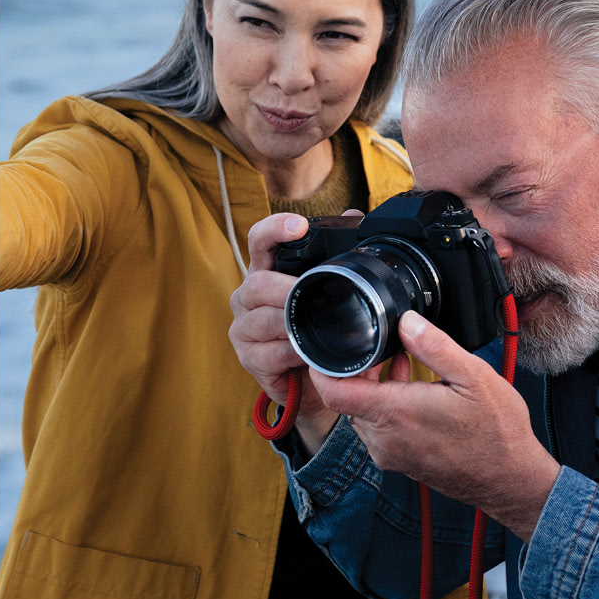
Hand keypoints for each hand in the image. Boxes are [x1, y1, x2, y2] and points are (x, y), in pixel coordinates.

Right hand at [230, 212, 381, 446]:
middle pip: (257, 283)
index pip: (259, 241)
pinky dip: (291, 354)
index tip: (298, 225)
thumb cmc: (320, 331)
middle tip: (311, 293)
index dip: (274, 229)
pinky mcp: (248, 358)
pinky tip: (307, 355)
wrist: (316, 382)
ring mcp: (244, 328)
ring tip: (315, 329)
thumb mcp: (332, 293)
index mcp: (267, 272)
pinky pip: (268, 353)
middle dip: (286, 288)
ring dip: (291, 325)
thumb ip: (339, 255)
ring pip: (261, 320)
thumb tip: (355, 215)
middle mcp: (248, 297)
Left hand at [306, 309, 561, 540]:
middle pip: (346, 399)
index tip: (332, 347)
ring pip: (361, 414)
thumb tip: (406, 321)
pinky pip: (377, 430)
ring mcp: (389, 453)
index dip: (323, 367)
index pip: (333, 391)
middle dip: (358, 371)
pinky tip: (412, 393)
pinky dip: (386, 407)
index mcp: (394, 414)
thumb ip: (434, 346)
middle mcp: (384, 438)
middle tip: (384, 350)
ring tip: (404, 367)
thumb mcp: (473, 377)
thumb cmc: (497, 433)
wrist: (511, 481)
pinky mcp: (399, 461)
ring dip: (375, 389)